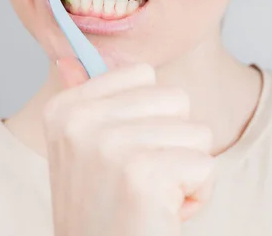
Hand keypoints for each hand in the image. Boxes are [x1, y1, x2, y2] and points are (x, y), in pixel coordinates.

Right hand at [43, 58, 214, 235]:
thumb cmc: (101, 211)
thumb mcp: (79, 150)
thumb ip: (87, 102)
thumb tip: (72, 57)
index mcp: (65, 109)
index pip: (142, 73)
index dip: (149, 114)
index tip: (124, 150)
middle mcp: (80, 121)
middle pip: (175, 98)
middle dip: (172, 141)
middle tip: (141, 179)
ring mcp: (110, 145)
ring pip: (197, 131)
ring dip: (185, 169)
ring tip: (151, 197)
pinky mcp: (144, 174)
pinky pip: (206, 165)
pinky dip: (196, 196)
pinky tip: (162, 213)